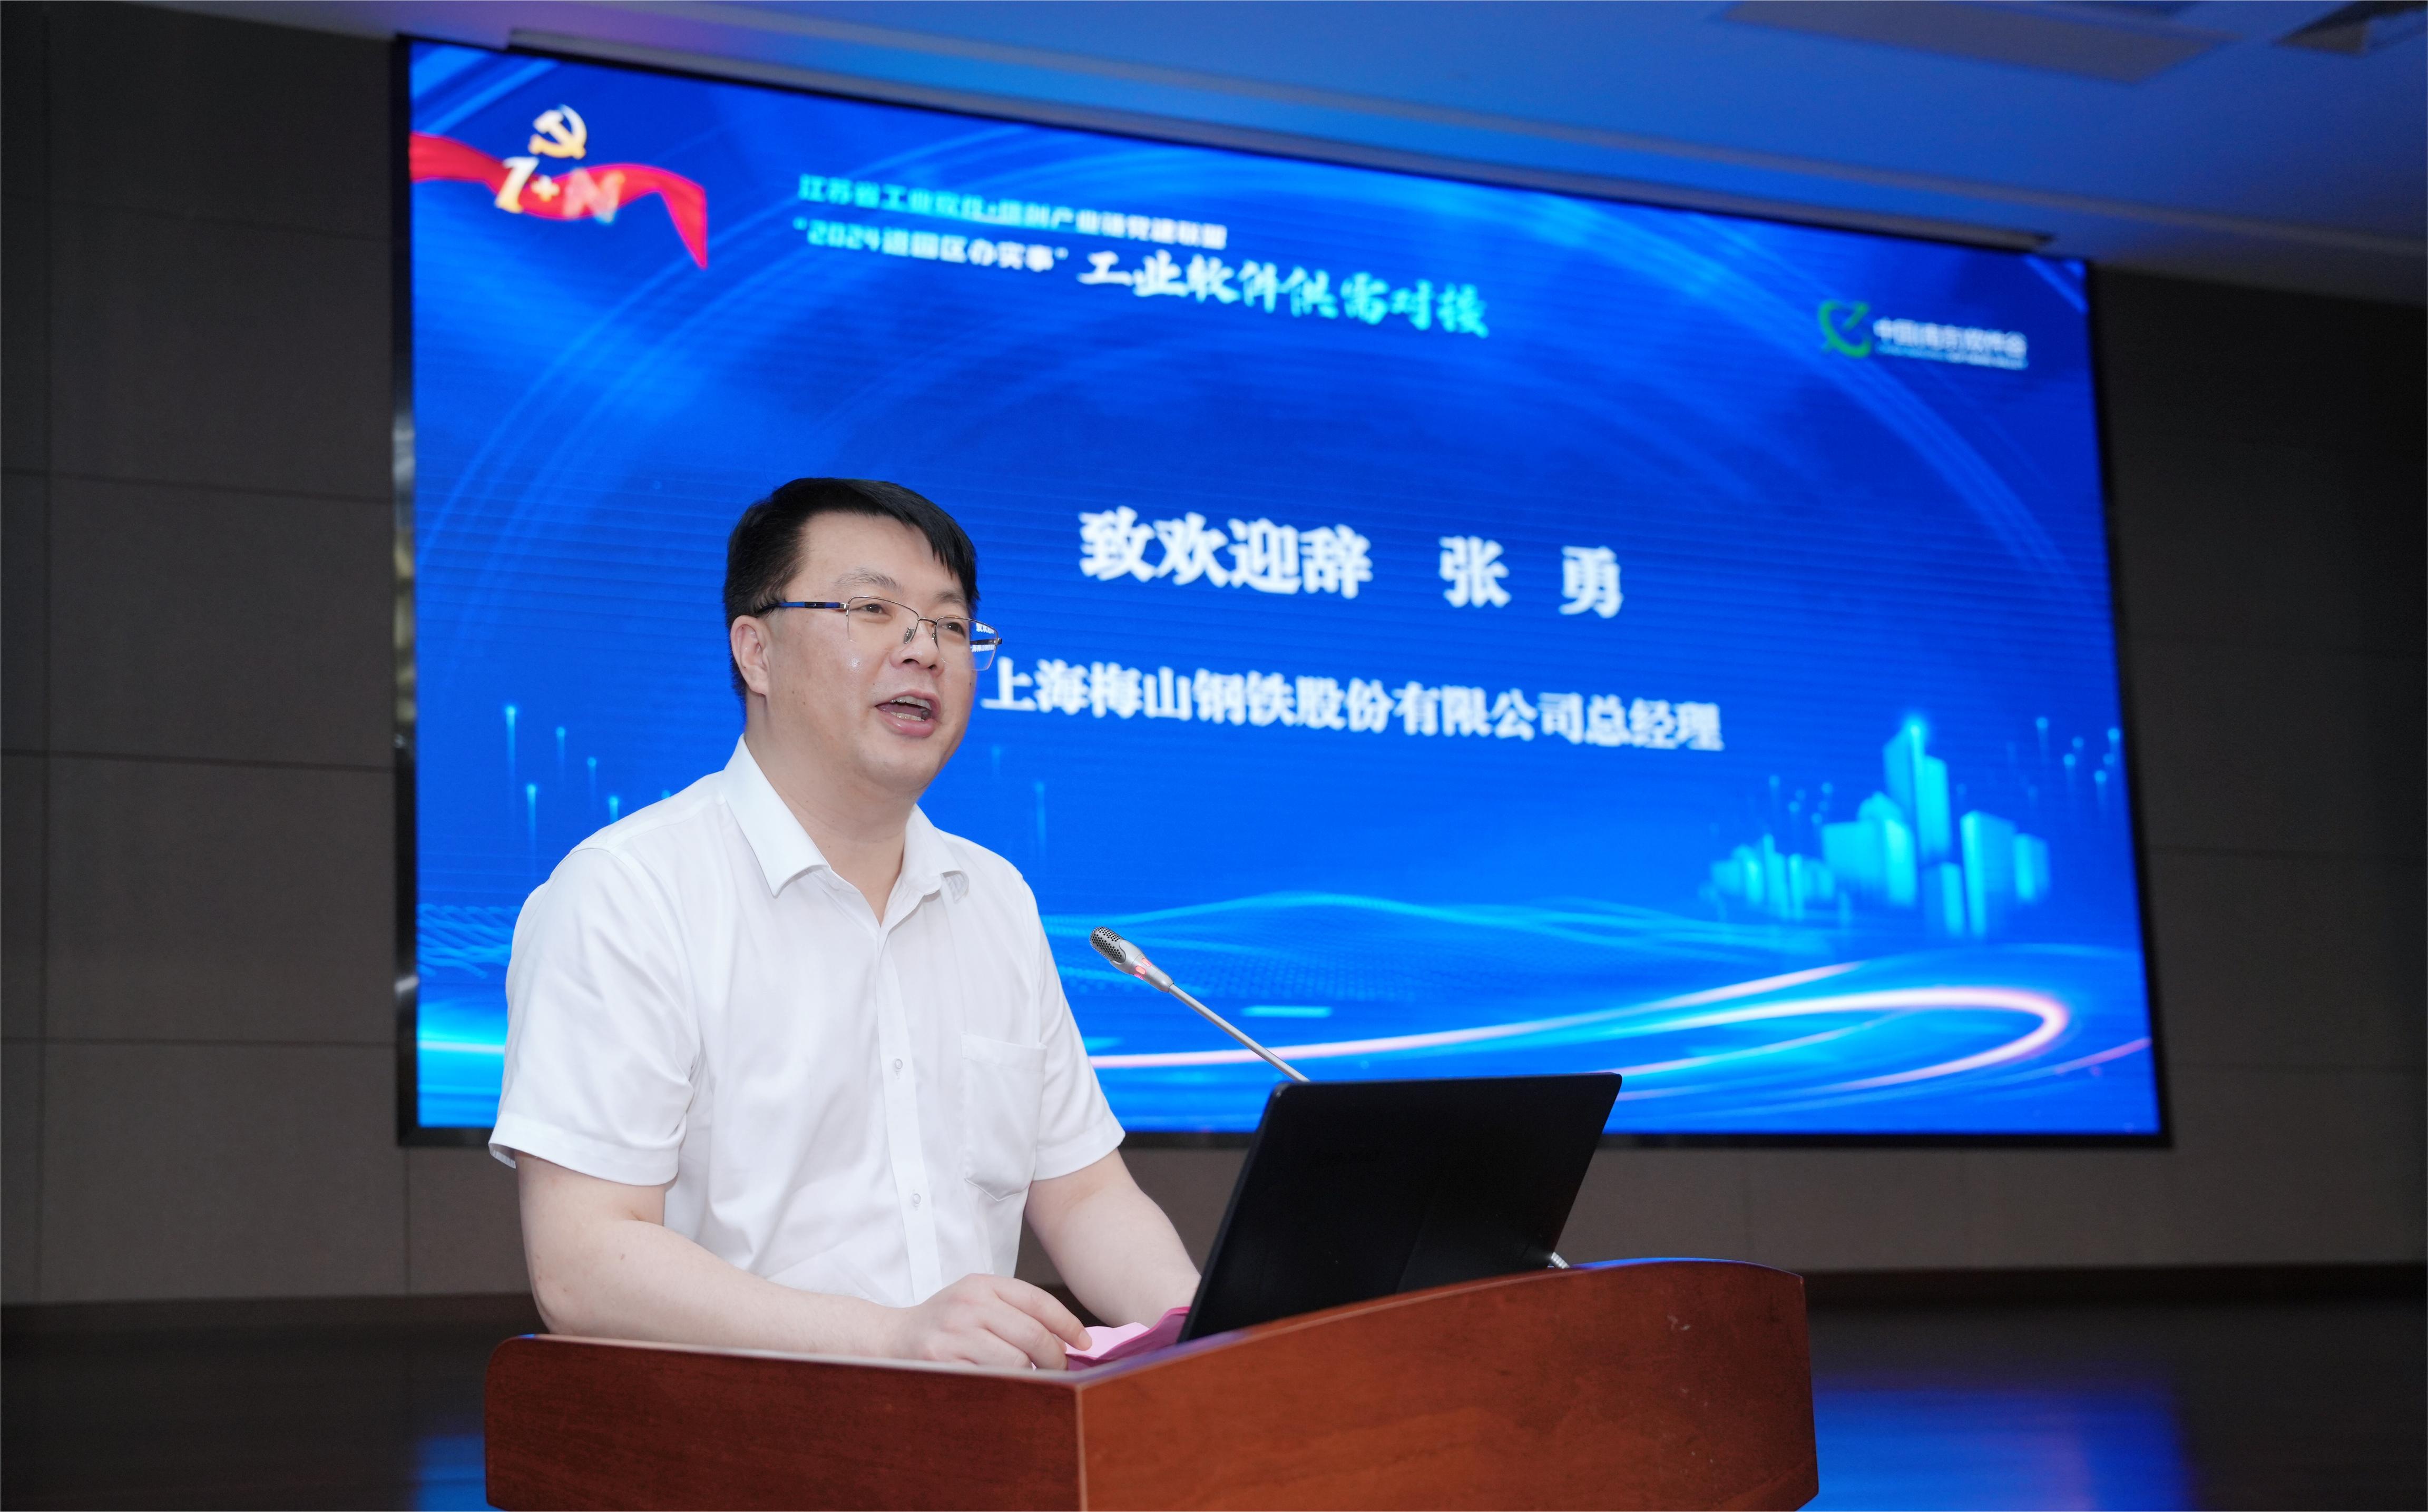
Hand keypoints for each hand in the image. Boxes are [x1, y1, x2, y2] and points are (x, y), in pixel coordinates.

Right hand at [882, 1274, 1091, 1369]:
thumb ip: (1015, 1311)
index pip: (1038, 1301)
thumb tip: (1066, 1339)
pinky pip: (990, 1380)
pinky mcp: (942, 1360)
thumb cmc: (943, 1323)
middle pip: (1032, 1334)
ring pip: (1014, 1361)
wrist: (889, 1339)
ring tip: (1031, 1378)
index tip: (1085, 1342)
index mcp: (982, 1284)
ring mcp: (954, 1333)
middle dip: (1055, 1357)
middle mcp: (969, 1304)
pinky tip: (1006, 1387)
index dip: (1068, 1324)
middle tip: (1060, 1369)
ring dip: (1031, 1375)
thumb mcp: (976, 1301)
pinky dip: (1006, 1387)